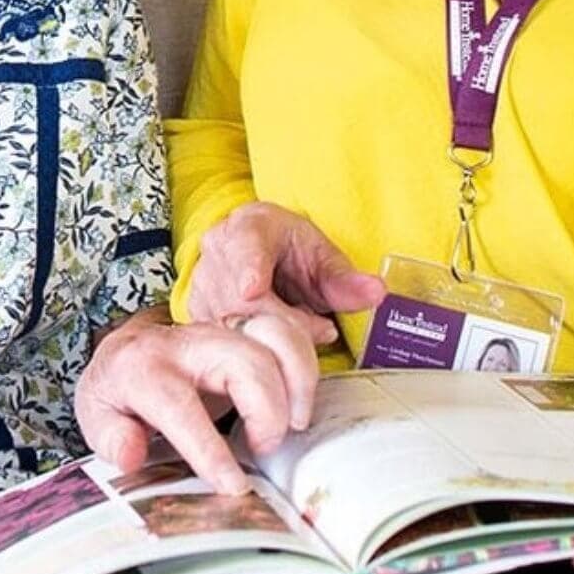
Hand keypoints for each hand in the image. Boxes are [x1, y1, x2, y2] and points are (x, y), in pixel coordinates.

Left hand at [75, 308, 318, 494]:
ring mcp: (220, 328)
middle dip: (267, 409)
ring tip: (294, 423)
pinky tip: (302, 395)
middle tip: (265, 449)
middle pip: (243, 360)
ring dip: (297, 379)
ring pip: (274, 335)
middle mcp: (186, 341)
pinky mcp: (244, 328)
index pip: (179, 405)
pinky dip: (305, 360)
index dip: (209, 448)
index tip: (233, 486)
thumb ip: (111, 437)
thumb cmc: (117, 391)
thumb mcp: (96, 415)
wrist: (128, 347)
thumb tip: (132, 453)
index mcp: (143, 368)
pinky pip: (287, 329)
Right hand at [188, 201, 383, 343]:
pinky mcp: (197, 313)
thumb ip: (346, 279)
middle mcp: (217, 249)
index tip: (253, 290)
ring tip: (301, 328)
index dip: (249, 269)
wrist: (264, 256)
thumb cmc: (292, 253)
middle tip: (321, 329)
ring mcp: (202, 282)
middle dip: (284, 322)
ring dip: (270, 339)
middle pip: (241, 298)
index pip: (245, 246)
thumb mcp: (323, 258)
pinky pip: (223, 341)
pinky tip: (273, 342)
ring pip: (230, 324)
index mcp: (249, 225)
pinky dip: (252, 349)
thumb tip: (376, 292)